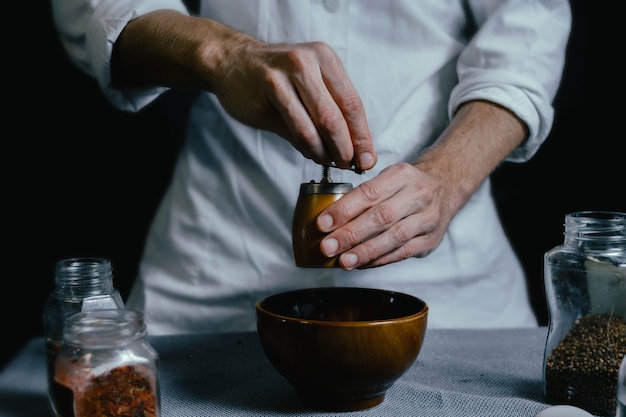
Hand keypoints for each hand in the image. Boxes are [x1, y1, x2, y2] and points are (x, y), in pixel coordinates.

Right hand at [114, 12, 376, 170]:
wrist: (230, 62)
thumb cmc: (272, 78)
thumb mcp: (306, 86)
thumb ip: (329, 114)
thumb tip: (354, 152)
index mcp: (326, 59)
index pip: (353, 104)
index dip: (363, 136)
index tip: (368, 159)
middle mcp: (308, 61)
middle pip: (338, 116)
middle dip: (347, 148)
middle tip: (350, 166)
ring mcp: (286, 73)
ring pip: (317, 125)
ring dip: (327, 152)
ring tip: (330, 163)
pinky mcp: (268, 87)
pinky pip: (295, 128)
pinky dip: (308, 148)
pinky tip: (313, 155)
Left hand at [316, 162, 451, 269]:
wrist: (446, 187)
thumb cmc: (406, 185)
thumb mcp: (388, 177)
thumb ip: (363, 194)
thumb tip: (329, 219)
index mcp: (402, 175)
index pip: (369, 193)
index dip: (344, 210)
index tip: (322, 223)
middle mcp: (418, 195)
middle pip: (381, 217)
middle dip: (350, 234)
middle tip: (327, 247)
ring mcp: (428, 219)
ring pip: (394, 238)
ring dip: (365, 252)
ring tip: (343, 261)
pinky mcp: (430, 240)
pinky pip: (402, 253)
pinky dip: (379, 260)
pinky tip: (361, 263)